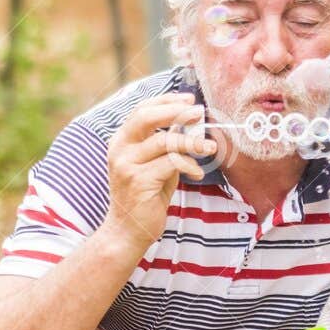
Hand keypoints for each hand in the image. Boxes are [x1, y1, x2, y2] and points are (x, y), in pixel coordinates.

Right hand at [99, 94, 218, 253]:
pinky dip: (189, 165)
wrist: (129, 230)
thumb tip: (191, 123)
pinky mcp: (138, 180)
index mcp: (121, 140)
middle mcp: (119, 149)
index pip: (142, 110)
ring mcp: (126, 164)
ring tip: (210, 147)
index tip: (189, 99)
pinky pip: (171, 163)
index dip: (166, 101)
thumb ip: (168, 145)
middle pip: (146, 117)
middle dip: (176, 112)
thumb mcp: (157, 164)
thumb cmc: (147, 196)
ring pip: (164, 141)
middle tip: (199, 112)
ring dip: (192, 142)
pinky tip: (197, 173)